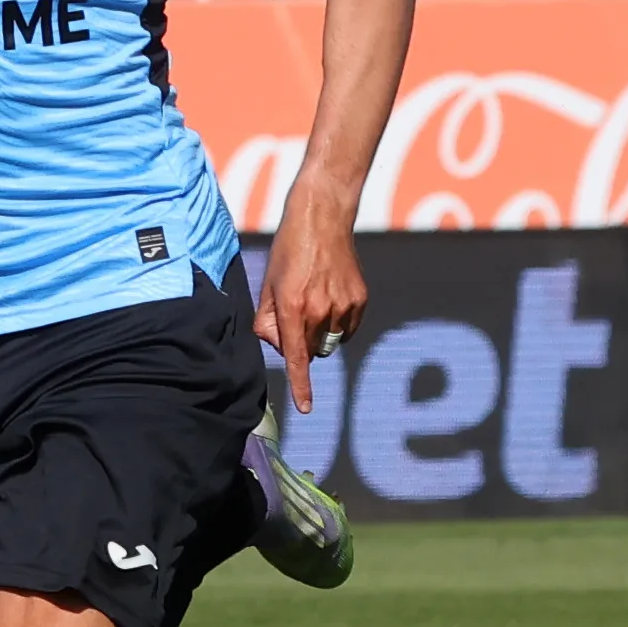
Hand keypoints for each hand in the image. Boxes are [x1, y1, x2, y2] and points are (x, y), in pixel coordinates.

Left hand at [255, 177, 367, 413]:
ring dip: (319, 333)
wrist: (323, 217)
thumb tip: (277, 345)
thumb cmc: (289, 249)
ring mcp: (344, 305)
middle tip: (294, 313)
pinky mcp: (360, 300)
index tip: (305, 408)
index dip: (301, 385)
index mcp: (293, 307)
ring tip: (314, 299)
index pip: (296, 357)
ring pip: (329, 341)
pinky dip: (337, 324)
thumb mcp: (268, 284)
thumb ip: (267, 320)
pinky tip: (330, 298)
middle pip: (310, 350)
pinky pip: (347, 329)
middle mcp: (320, 310)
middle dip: (299, 343)